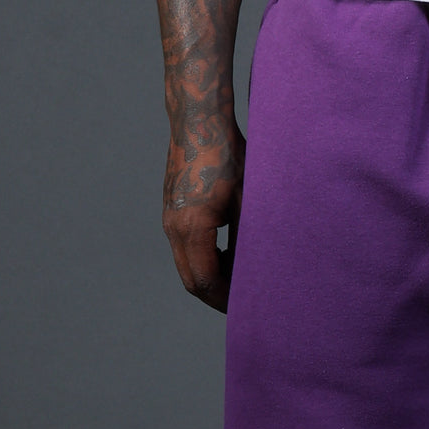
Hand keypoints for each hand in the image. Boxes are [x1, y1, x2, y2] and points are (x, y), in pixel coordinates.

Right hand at [161, 124, 245, 312]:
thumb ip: (250, 239)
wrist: (199, 121)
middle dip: (218, 296)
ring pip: (187, 266)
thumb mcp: (249, 201)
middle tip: (246, 301)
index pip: (206, 282)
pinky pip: (185, 249)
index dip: (227, 300)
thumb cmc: (229, 156)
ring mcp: (169, 219)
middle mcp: (174, 227)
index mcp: (192, 227)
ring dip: (213, 277)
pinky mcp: (171, 211)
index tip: (248, 307)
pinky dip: (206, 259)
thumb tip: (260, 272)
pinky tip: (230, 254)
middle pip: (192, 281)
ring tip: (241, 276)